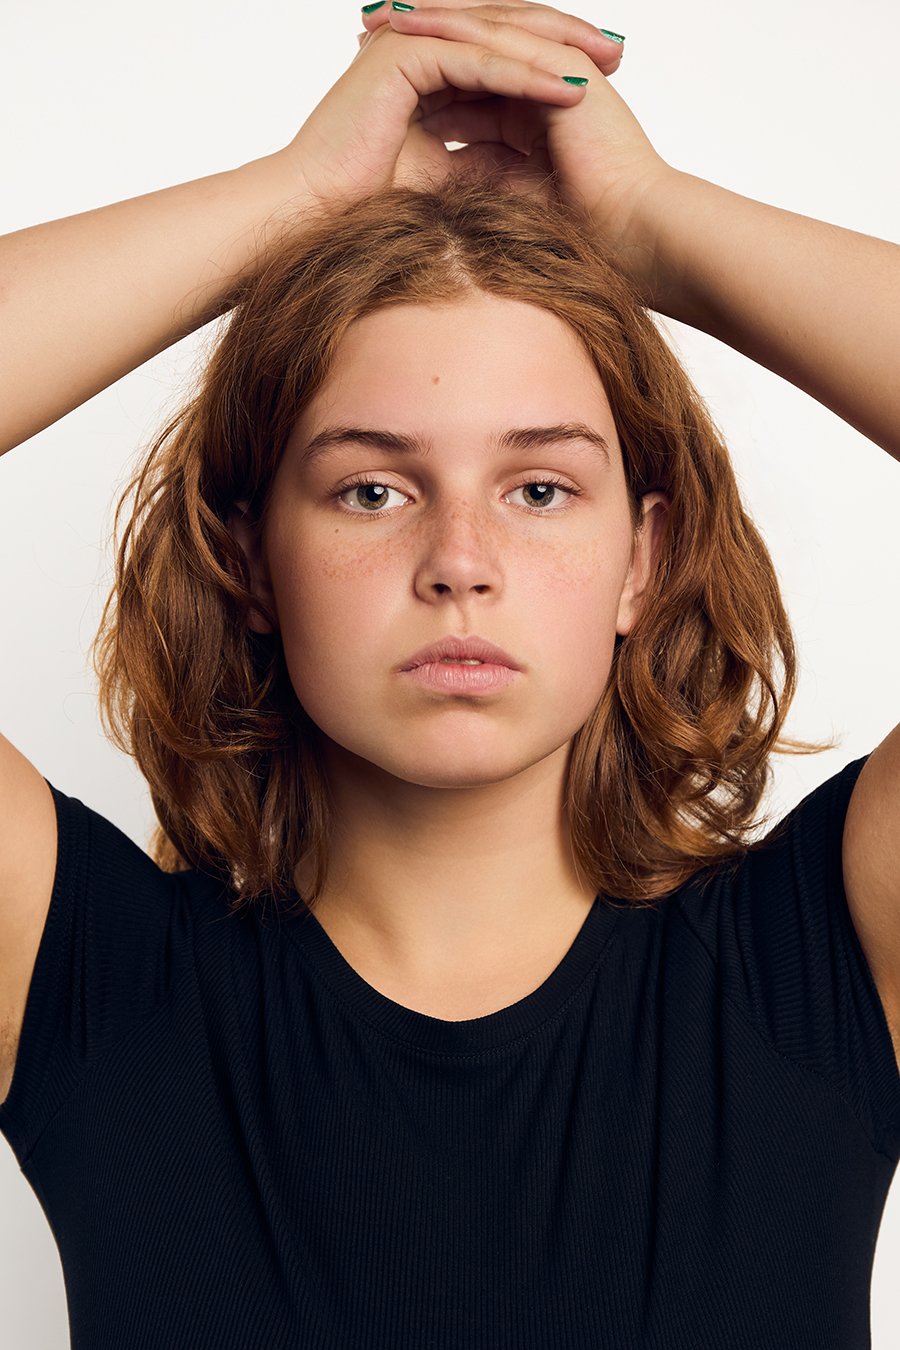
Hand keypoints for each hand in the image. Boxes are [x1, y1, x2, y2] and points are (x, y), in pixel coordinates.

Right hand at [278, 5, 592, 213]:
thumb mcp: (441, 178)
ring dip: (554, 51)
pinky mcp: (405, 57)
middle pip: (506, 33)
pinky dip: (526, 73)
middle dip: (564, 43)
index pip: (499, 53)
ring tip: (604, 65)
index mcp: (422, 67)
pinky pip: (480, 58)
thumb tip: (521, 168)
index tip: (600, 83)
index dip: (549, 65)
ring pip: (498, 39)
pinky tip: (569, 85)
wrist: (311, 213)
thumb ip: (479, 159)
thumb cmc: (359, 206)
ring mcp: (409, 45)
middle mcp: (416, 46)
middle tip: (618, 55)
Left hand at [358, 1, 677, 298]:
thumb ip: (476, 181)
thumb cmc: (585, 234)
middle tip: (365, 26)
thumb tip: (429, 195)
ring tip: (382, 15)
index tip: (370, 74)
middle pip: (471, 44)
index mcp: (534, 112)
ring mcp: (557, 67)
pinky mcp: (563, 66)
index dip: (420, 74)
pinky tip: (414, 24)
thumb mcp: (510, 199)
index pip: (468, 81)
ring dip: (431, 19)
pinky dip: (456, 29)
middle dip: (419, 34)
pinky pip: (500, 37)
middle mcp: (545, 81)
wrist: (631, 233)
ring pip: (483, 29)